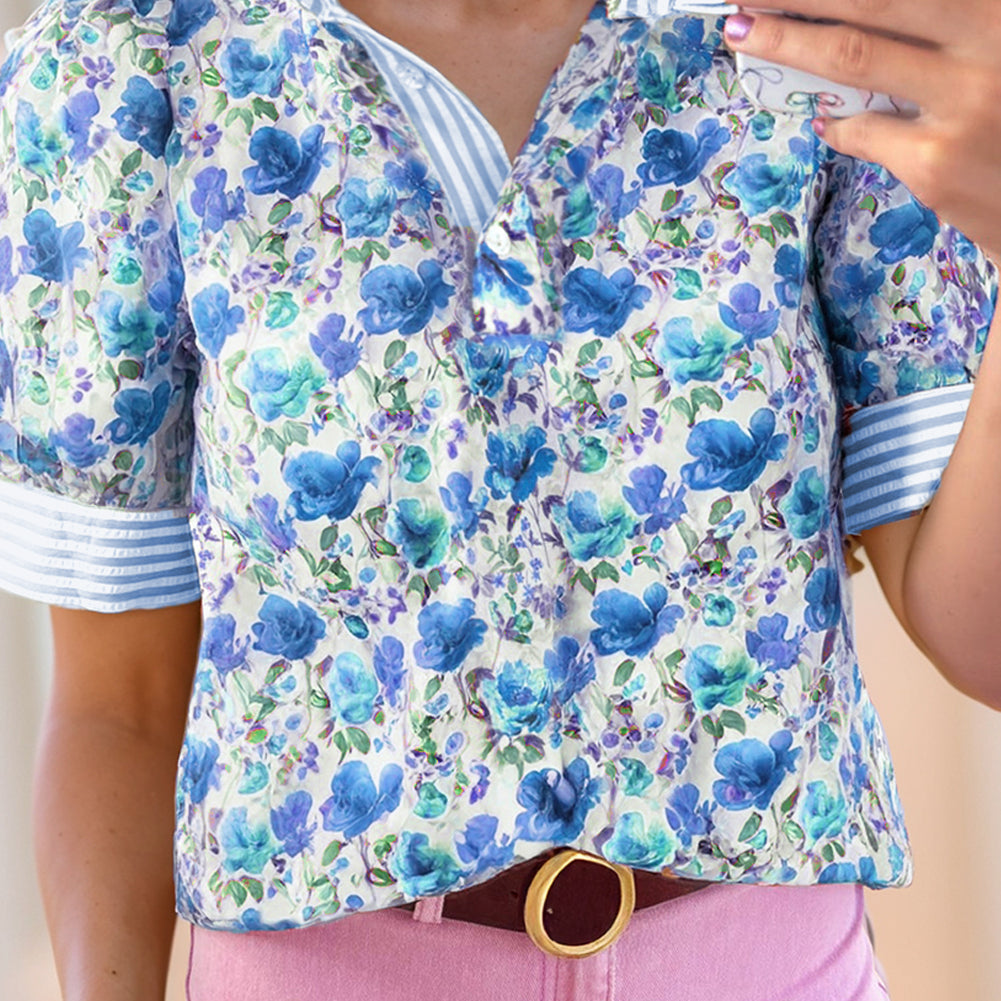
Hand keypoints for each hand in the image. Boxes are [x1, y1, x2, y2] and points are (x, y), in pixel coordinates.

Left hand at [722, 1, 1000, 259]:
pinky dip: (839, 121)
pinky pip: (863, 131)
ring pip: (853, 56)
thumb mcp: (995, 50)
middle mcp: (993, 35)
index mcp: (1000, 7)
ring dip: (787, 40)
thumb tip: (861, 15)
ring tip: (745, 30)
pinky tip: (831, 119)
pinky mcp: (935, 163)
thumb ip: (949, 24)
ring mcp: (965, 101)